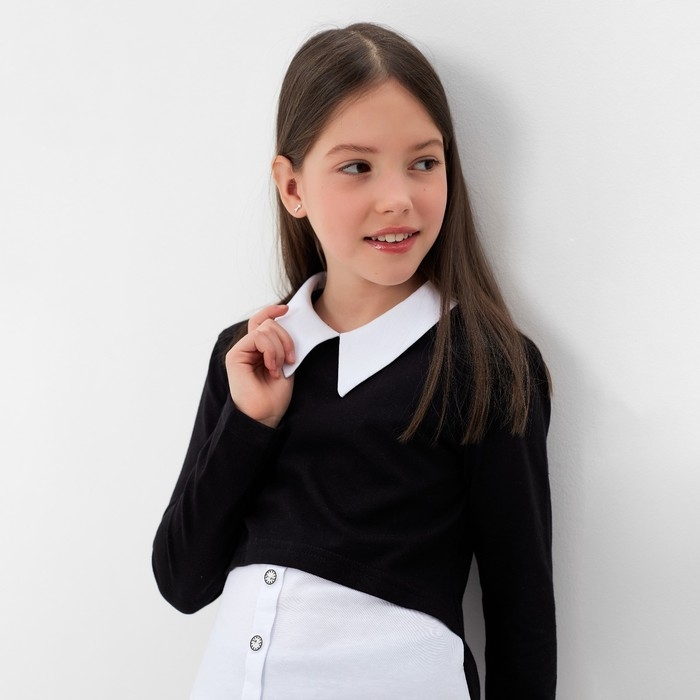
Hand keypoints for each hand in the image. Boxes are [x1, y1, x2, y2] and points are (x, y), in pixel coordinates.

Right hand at [225, 305, 294, 427]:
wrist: (266, 415)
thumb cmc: (275, 395)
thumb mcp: (284, 363)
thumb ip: (281, 344)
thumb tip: (286, 321)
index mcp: (258, 349)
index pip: (262, 321)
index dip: (273, 311)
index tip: (287, 309)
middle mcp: (247, 348)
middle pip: (268, 324)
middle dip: (285, 339)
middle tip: (289, 360)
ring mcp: (240, 351)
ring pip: (265, 329)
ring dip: (279, 348)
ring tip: (278, 368)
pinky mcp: (234, 355)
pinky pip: (257, 337)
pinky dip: (271, 350)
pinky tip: (272, 367)